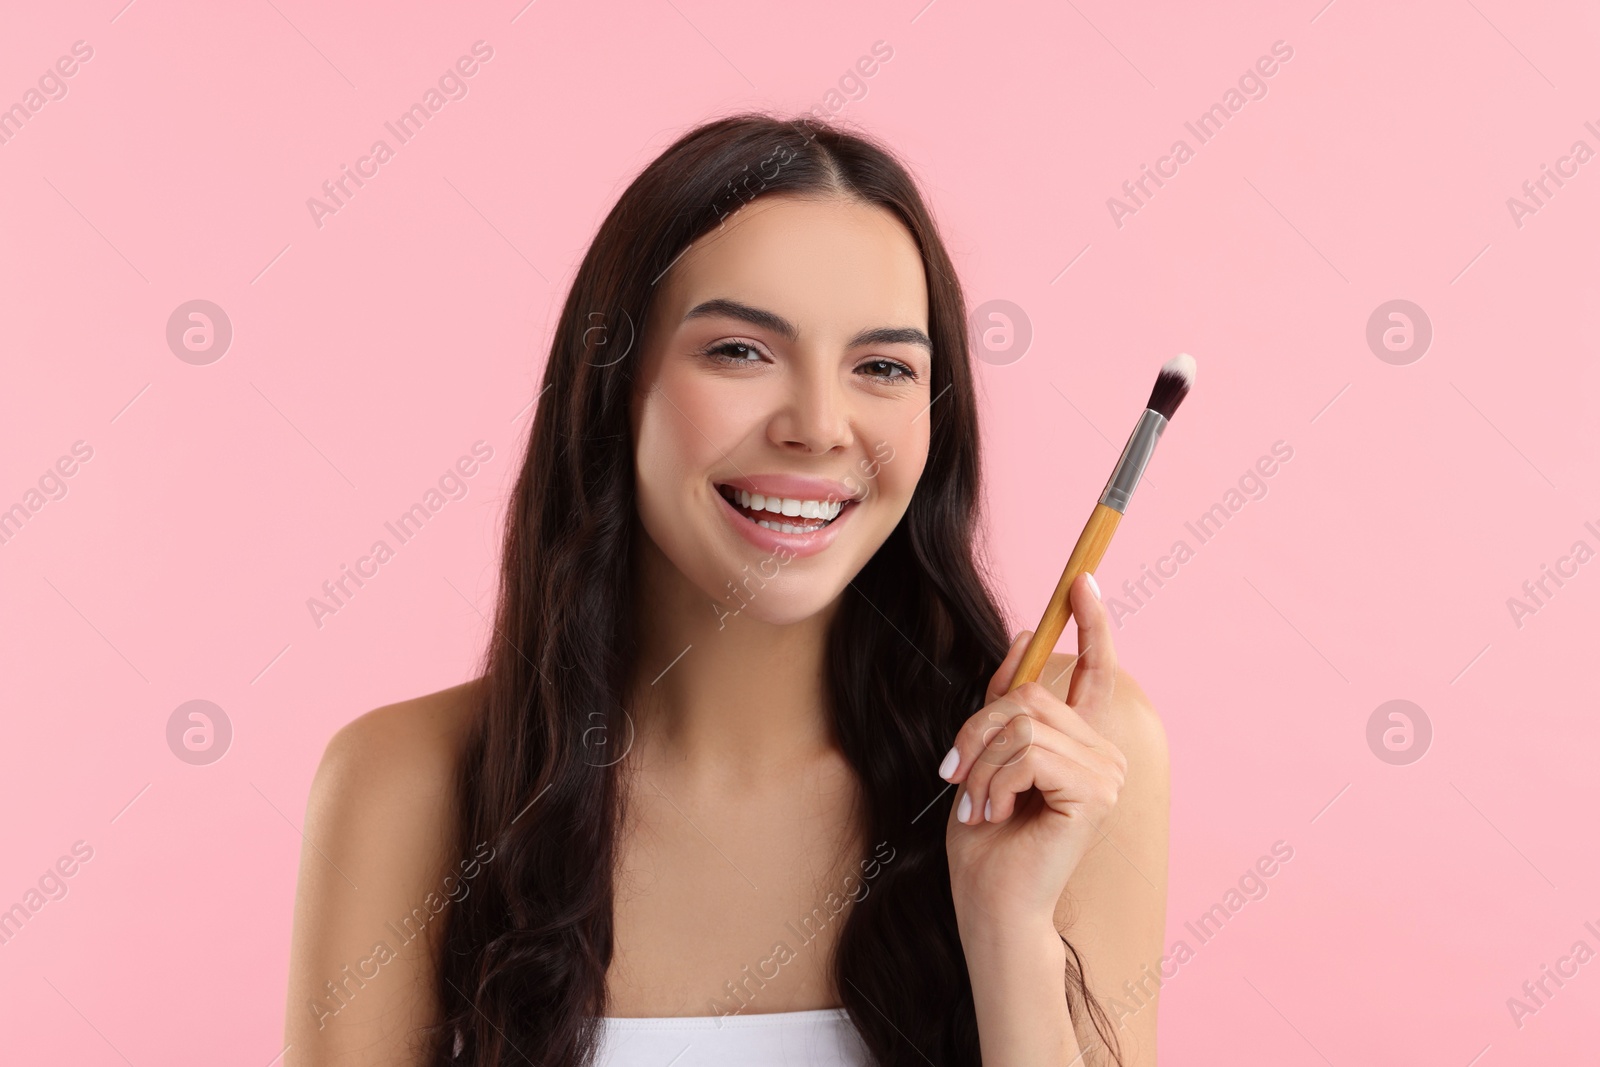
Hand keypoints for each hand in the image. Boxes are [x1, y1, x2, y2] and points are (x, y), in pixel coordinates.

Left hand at [942, 573, 1127, 930]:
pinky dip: (994, 779)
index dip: (1091, 623)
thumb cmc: (985, 840)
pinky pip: (1025, 751)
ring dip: (980, 763)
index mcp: (1082, 744)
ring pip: (1020, 721)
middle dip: (977, 729)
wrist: (989, 905)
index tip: (1082, 580)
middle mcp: (1104, 753)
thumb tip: (1025, 635)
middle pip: (1028, 694)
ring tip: (979, 805)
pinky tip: (996, 813)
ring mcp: (1106, 772)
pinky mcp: (1094, 792)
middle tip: (959, 776)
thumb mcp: (986, 754)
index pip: (1095, 671)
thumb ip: (1006, 702)